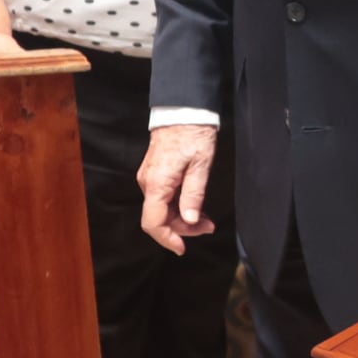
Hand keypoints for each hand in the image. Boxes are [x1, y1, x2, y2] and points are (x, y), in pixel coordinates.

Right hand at [137, 124, 218, 251]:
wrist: (183, 110)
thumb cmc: (193, 134)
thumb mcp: (201, 166)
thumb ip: (194, 195)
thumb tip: (189, 220)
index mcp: (157, 184)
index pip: (153, 223)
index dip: (167, 239)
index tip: (182, 248)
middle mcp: (148, 183)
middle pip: (160, 218)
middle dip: (184, 228)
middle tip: (209, 226)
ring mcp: (150, 178)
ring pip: (162, 209)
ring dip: (183, 218)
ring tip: (206, 219)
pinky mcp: (155, 174)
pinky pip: (164, 198)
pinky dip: (179, 206)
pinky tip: (195, 206)